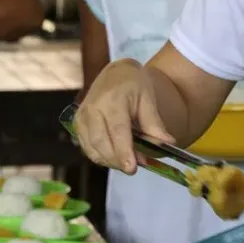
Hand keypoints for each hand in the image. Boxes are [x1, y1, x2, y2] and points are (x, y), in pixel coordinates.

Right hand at [74, 59, 174, 174]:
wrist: (114, 73)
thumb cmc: (133, 84)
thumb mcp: (148, 99)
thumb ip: (154, 124)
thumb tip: (167, 144)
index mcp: (112, 100)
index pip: (117, 131)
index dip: (124, 152)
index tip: (132, 168)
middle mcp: (92, 110)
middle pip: (102, 143)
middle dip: (117, 160)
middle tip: (133, 169)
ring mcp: (81, 118)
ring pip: (92, 149)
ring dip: (109, 161)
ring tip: (126, 163)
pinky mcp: (77, 125)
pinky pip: (87, 147)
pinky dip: (100, 156)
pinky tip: (113, 157)